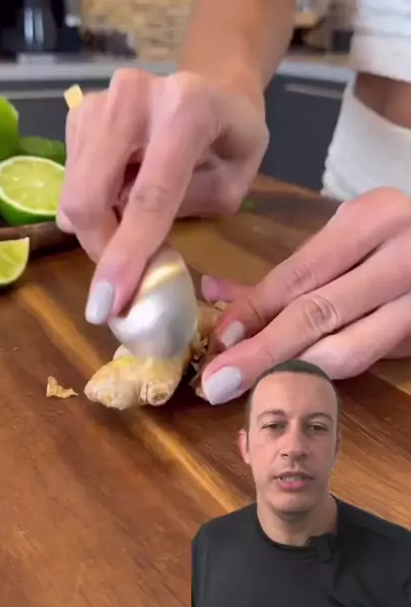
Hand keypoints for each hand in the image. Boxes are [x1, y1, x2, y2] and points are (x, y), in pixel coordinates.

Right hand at [58, 68, 267, 322]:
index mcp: (186, 110)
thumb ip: (183, 213)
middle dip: (100, 247)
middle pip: (90, 194)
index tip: (108, 306)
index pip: (150, 196)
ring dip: (97, 226)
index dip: (128, 255)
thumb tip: (125, 254)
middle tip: (119, 279)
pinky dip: (93, 201)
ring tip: (131, 226)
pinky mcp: (80, 111)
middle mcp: (134, 95)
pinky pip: (71, 177)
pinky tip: (121, 194)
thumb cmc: (232, 141)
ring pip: (74, 190)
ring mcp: (100, 100)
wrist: (212, 88)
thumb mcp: (232, 185)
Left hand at [199, 188, 410, 404]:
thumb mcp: (346, 238)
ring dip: (293, 370)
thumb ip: (290, 271)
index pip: (301, 273)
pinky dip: (329, 371)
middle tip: (218, 382)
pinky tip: (298, 378)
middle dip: (262, 352)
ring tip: (251, 387)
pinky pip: (371, 359)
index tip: (219, 339)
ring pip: (349, 348)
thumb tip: (215, 294)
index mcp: (374, 219)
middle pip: (319, 313)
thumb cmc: (394, 238)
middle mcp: (402, 257)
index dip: (254, 310)